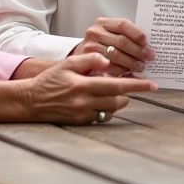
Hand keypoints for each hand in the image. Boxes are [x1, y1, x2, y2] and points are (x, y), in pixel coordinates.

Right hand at [26, 53, 155, 124]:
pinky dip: (105, 111)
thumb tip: (108, 61)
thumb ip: (89, 60)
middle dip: (127, 93)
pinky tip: (99, 102)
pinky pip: (101, 118)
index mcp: (83, 85)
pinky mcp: (80, 123)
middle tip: (130, 86)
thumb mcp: (68, 64)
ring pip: (111, 111)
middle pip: (118, 101)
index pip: (117, 85)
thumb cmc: (51, 79)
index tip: (152, 85)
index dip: (137, 85)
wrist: (31, 101)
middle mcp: (84, 102)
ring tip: (112, 93)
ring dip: (116, 102)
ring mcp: (82, 115)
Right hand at [72, 17, 153, 75]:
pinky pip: (109, 67)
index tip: (147, 43)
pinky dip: (121, 70)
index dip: (137, 34)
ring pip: (116, 55)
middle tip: (149, 57)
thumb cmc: (101, 45)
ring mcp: (90, 46)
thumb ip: (125, 36)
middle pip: (121, 41)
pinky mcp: (88, 61)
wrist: (81, 56)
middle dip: (138, 51)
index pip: (123, 24)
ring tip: (141, 67)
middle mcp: (95, 32)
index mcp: (103, 22)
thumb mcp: (110, 34)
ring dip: (131, 62)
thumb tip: (148, 46)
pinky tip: (129, 73)